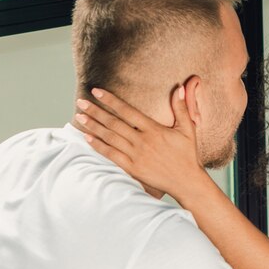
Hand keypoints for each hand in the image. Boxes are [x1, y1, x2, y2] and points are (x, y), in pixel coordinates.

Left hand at [75, 87, 207, 197]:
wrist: (186, 181)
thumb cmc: (187, 154)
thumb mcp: (188, 129)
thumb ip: (181, 108)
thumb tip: (179, 87)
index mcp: (154, 130)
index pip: (127, 111)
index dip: (111, 100)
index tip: (97, 91)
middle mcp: (142, 141)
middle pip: (114, 123)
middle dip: (95, 111)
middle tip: (80, 101)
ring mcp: (136, 155)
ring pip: (110, 138)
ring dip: (93, 126)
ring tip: (80, 116)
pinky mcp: (132, 168)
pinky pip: (111, 155)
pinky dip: (99, 146)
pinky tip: (88, 138)